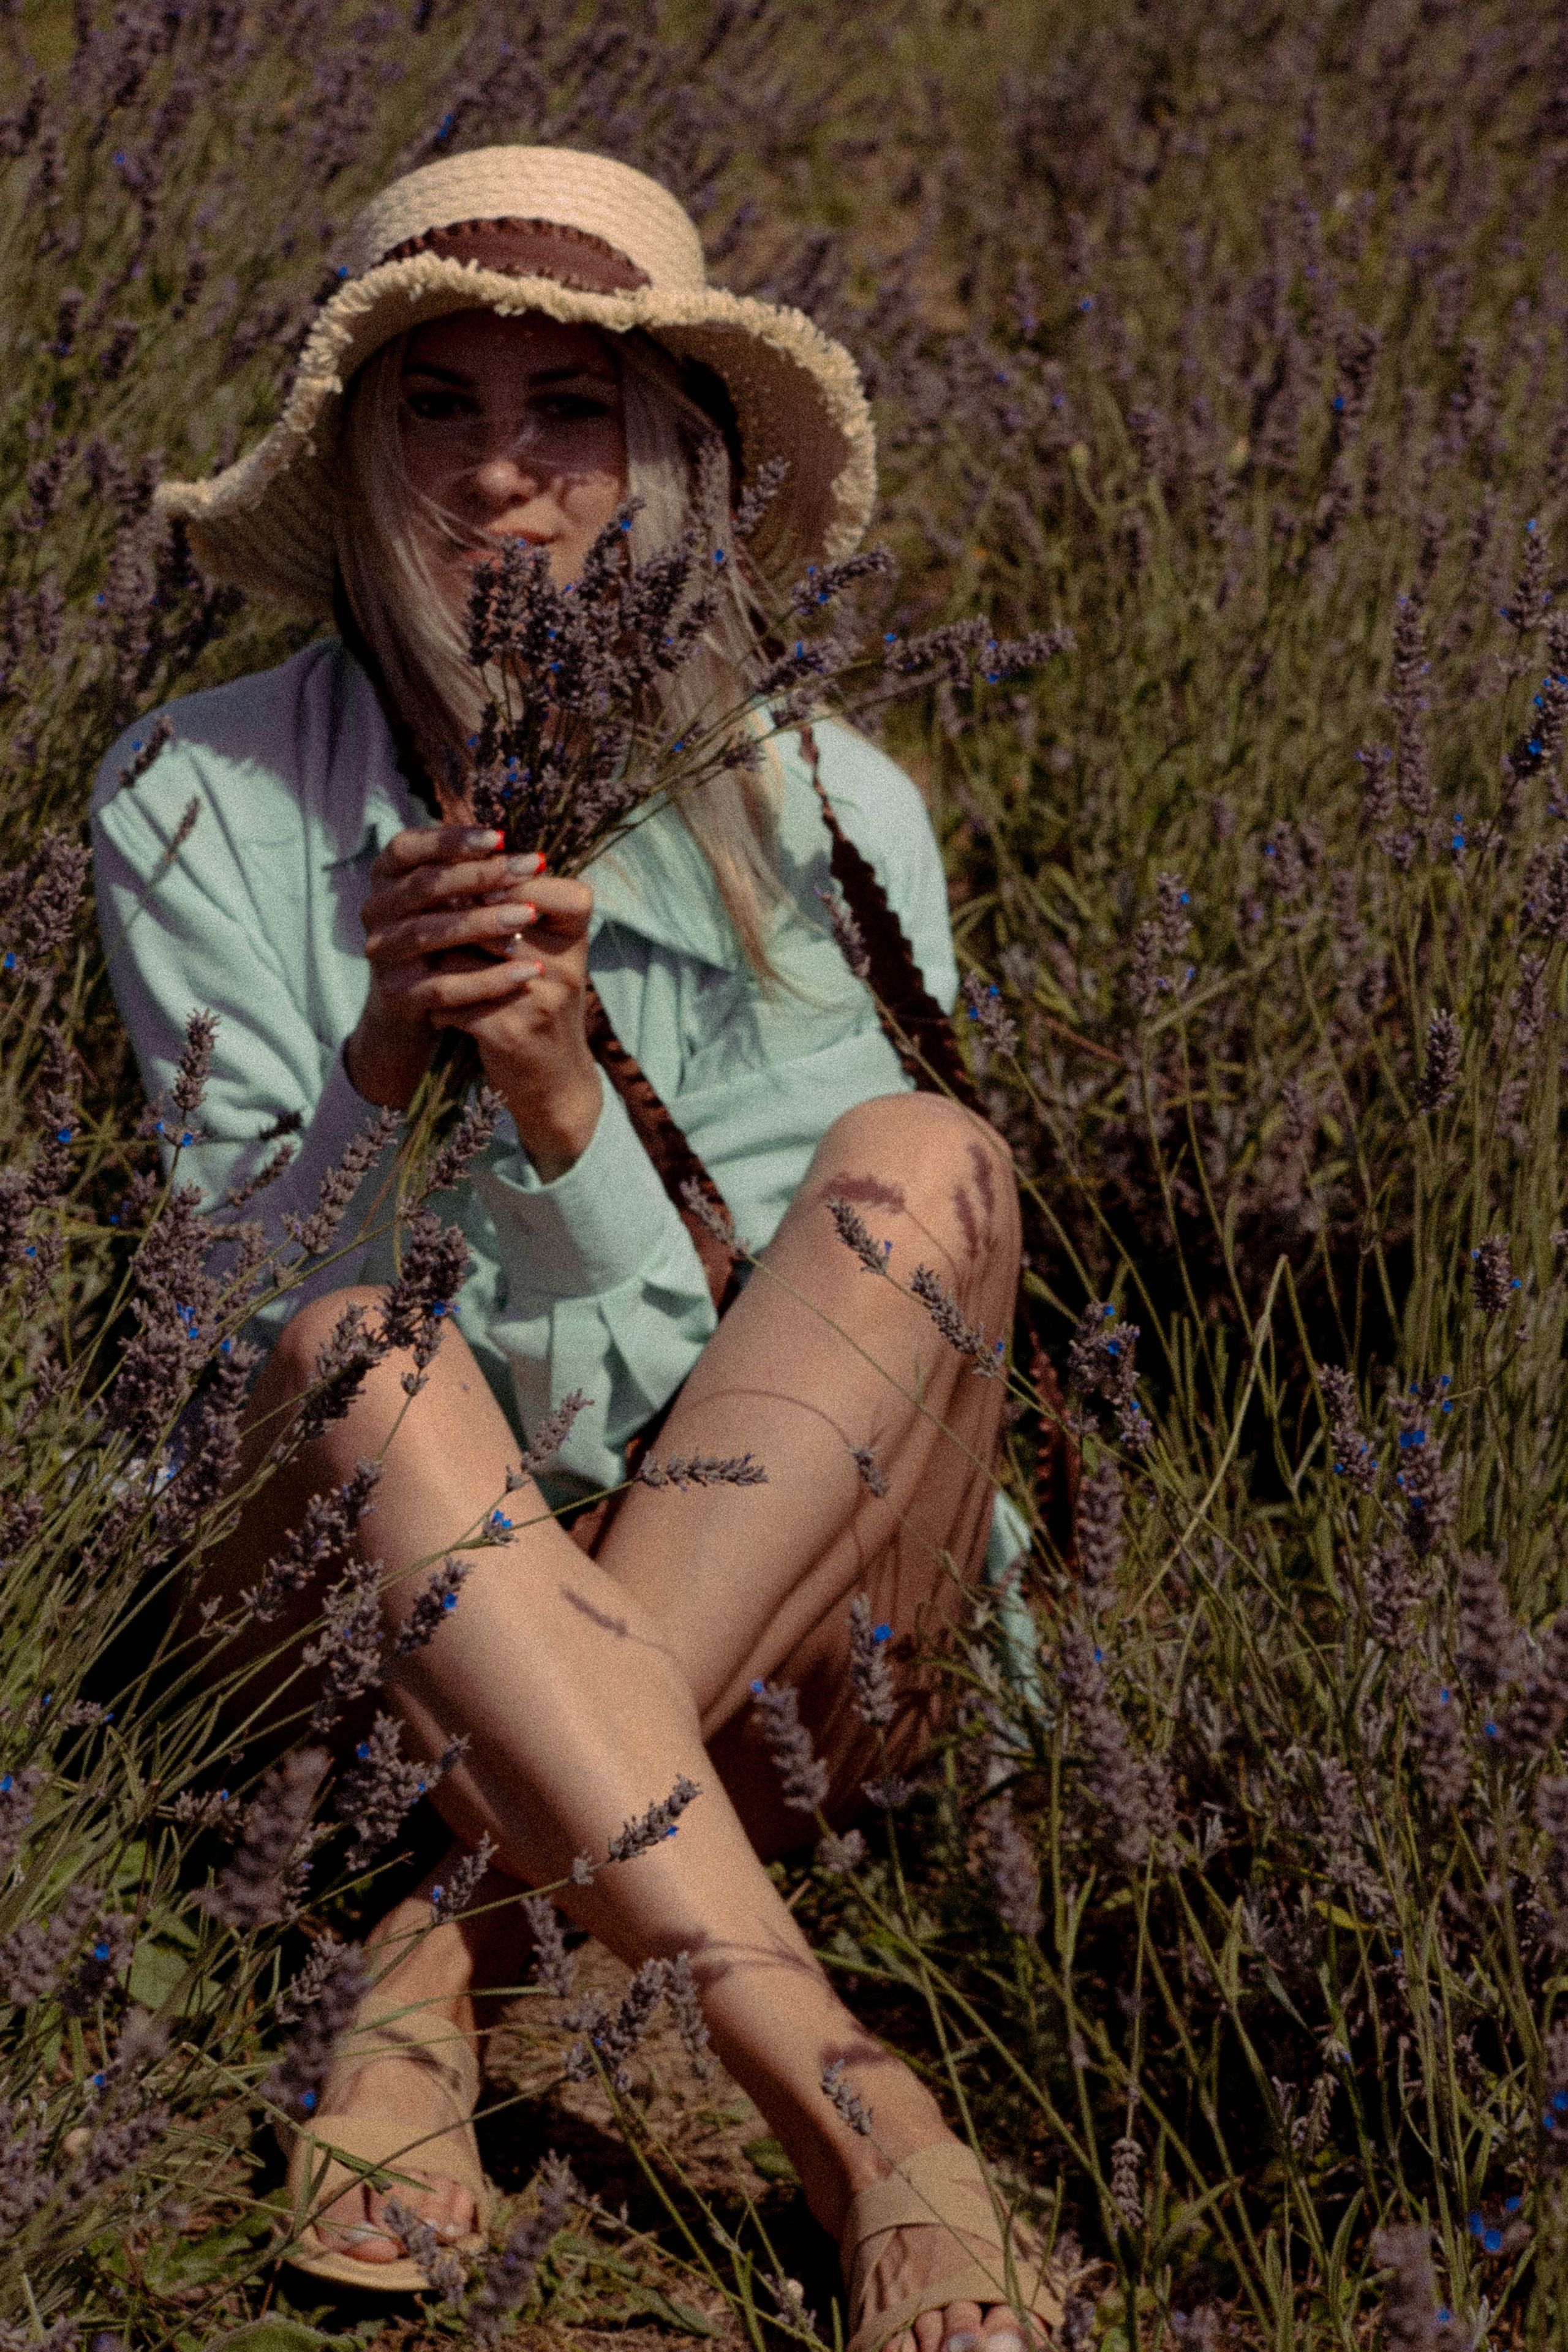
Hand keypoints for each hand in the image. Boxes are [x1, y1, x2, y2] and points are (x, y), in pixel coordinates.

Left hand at [347, 824, 600, 1181]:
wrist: (554, 1080)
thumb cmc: (541, 1003)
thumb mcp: (547, 952)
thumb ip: (518, 908)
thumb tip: (459, 862)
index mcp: (576, 938)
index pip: (543, 885)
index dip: (503, 877)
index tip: (473, 882)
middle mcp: (565, 966)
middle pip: (494, 915)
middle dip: (458, 914)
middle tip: (428, 916)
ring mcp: (539, 1000)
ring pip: (465, 953)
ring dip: (440, 957)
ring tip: (428, 963)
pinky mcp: (509, 1032)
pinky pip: (454, 999)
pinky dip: (439, 1005)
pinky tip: (436, 1011)